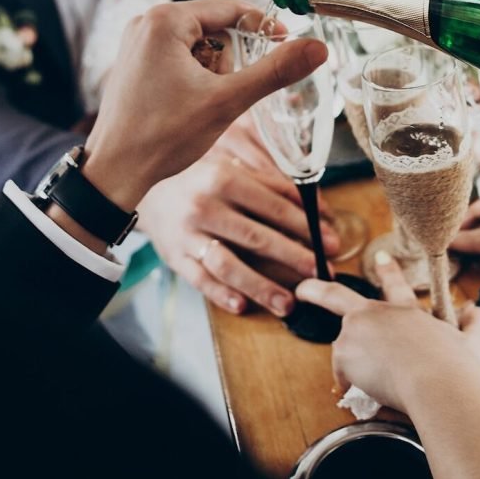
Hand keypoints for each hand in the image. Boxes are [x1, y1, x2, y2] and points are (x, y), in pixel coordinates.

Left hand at [82, 0, 326, 210]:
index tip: (286, 44)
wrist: (114, 171)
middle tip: (225, 93)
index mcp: (165, 20)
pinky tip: (189, 106)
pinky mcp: (135, 63)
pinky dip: (196, 78)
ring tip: (202, 104)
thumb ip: (275, 71)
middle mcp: (146, 23)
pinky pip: (179, 58)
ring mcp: (137, 43)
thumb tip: (317, 48)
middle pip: (214, 27)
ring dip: (213, 73)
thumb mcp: (228, 101)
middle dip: (230, 61)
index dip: (263, 26)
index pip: (230, 8)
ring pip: (199, 45)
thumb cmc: (163, 135)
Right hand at [138, 152, 339, 315]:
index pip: (275, 207)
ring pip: (229, 265)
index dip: (307, 227)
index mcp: (225, 179)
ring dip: (261, 286)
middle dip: (295, 258)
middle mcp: (206, 206)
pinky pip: (200, 280)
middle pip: (257, 238)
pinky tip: (243, 306)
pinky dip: (221, 294)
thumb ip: (273, 186)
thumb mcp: (234, 171)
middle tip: (322, 274)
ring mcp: (188, 234)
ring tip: (288, 303)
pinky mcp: (175, 257)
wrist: (147, 191)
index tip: (332, 242)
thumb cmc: (202, 181)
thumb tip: (318, 207)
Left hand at [296, 255, 479, 411]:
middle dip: (317, 291)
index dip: (387, 271)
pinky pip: (343, 375)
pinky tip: (370, 391)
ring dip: (354, 367)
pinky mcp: (345, 349)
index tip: (381, 258)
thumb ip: (478, 323)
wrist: (439, 381)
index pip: (396, 286)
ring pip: (346, 350)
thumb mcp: (475, 341)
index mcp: (407, 312)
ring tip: (378, 381)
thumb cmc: (458, 366)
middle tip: (304, 289)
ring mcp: (358, 329)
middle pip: (338, 297)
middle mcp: (378, 314)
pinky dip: (352, 385)